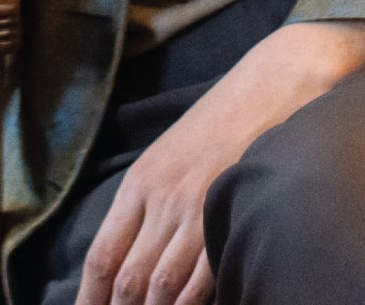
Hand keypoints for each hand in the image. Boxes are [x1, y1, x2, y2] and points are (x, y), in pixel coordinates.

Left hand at [74, 19, 364, 304]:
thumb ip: (152, 203)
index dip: (91, 298)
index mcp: (140, 183)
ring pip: (161, 287)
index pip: (102, 255)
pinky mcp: (230, 213)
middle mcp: (160, 198)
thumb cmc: (224, 123)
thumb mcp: (173, 155)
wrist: (273, 82)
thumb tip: (135, 257)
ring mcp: (195, 207)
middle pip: (128, 280)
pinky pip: (204, 278)